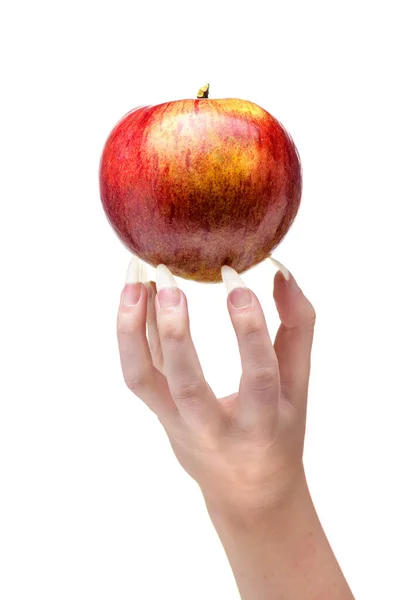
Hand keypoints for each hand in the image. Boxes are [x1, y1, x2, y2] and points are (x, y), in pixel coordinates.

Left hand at [116, 256, 315, 521]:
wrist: (244, 489)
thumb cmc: (278, 430)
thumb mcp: (298, 385)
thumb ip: (297, 327)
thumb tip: (281, 270)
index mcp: (262, 424)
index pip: (258, 375)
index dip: (248, 327)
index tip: (235, 278)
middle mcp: (215, 430)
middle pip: (186, 384)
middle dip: (175, 331)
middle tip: (168, 280)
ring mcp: (178, 423)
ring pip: (142, 380)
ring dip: (132, 329)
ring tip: (134, 280)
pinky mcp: (157, 412)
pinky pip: (138, 370)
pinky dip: (132, 330)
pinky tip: (135, 292)